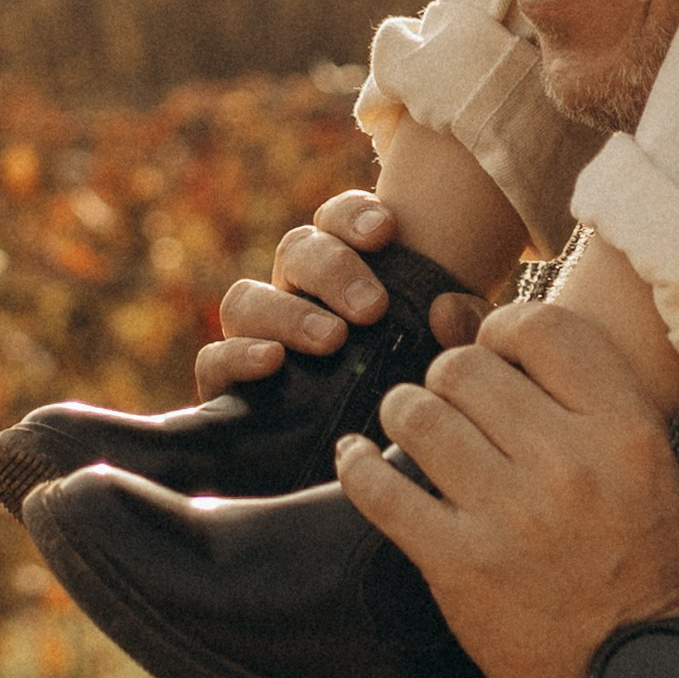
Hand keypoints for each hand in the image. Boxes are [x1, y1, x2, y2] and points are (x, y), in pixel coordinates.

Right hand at [194, 190, 486, 396]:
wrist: (387, 461)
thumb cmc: (424, 393)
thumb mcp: (456, 356)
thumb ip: (464, 326)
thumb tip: (447, 305)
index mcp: (348, 270)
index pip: (337, 219)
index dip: (354, 216)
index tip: (387, 232)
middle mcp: (297, 295)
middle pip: (296, 250)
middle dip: (333, 269)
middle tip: (372, 307)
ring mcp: (259, 338)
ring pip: (246, 299)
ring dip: (288, 312)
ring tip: (333, 340)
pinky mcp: (230, 387)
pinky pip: (214, 358)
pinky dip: (238, 355)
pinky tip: (273, 363)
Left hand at [339, 302, 678, 677]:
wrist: (628, 663)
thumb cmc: (642, 554)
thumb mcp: (650, 460)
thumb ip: (589, 394)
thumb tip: (491, 328)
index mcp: (624, 429)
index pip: (541, 328)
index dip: (503, 328)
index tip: (495, 352)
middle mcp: (567, 463)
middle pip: (466, 368)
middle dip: (447, 376)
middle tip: (452, 401)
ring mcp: (508, 514)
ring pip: (417, 414)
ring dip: (404, 412)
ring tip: (412, 426)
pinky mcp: (457, 563)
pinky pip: (380, 490)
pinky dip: (358, 465)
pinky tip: (358, 457)